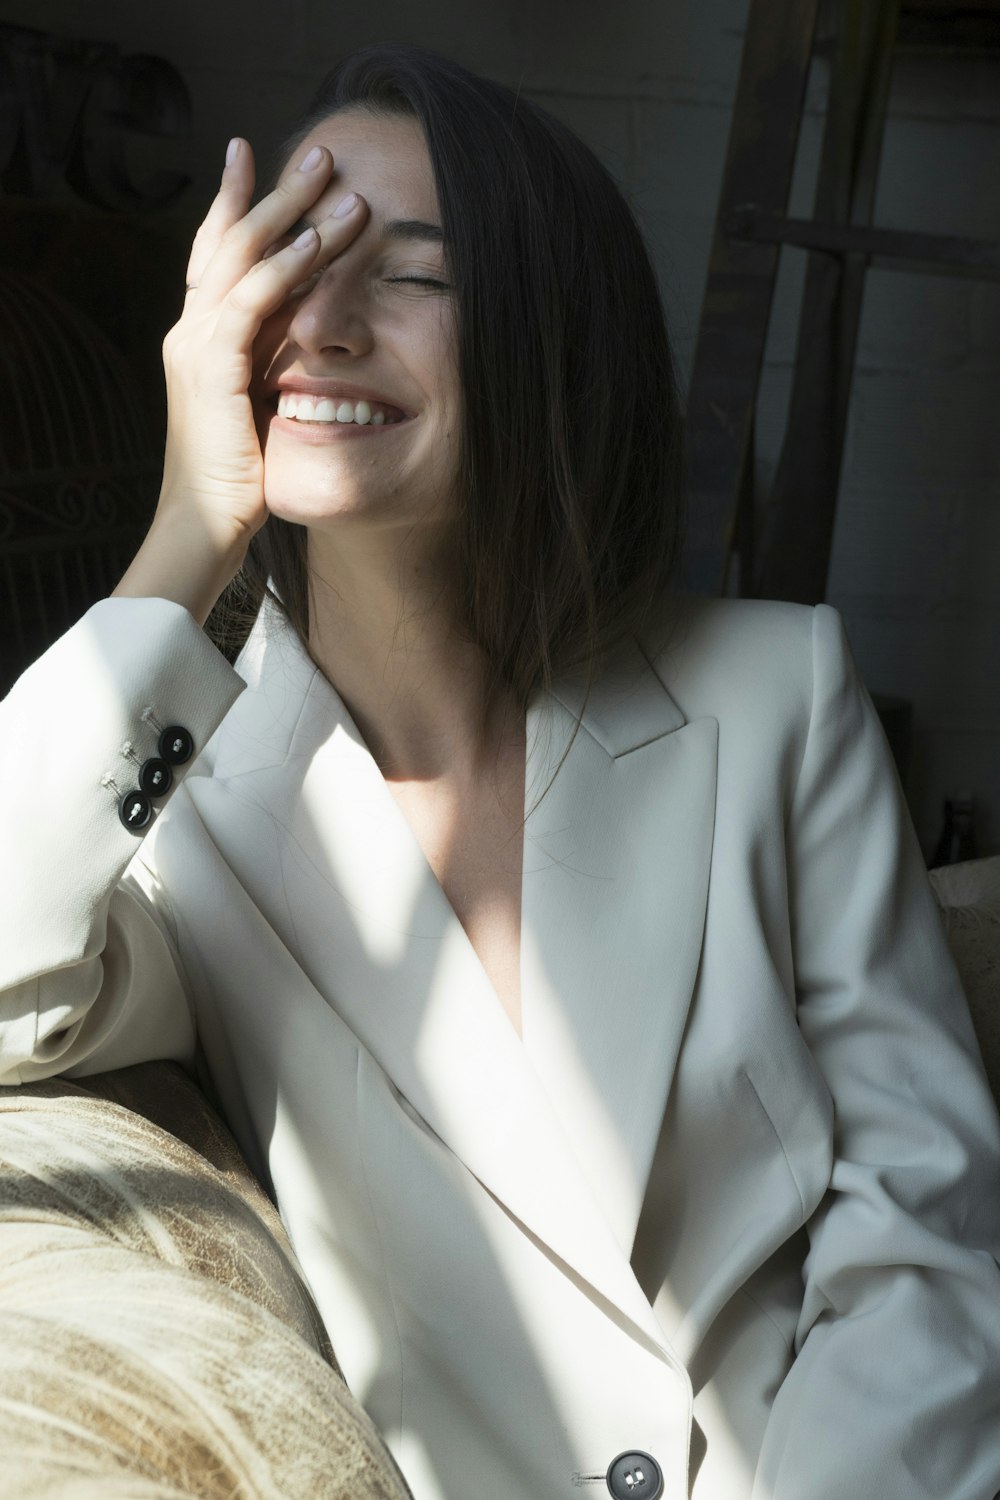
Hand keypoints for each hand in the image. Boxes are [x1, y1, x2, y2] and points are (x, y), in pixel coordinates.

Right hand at [115, 137, 368, 623]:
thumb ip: (273, 366)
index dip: (239, 204)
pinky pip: (249, 302)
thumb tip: (311, 337)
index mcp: (201, 339)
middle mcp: (190, 331)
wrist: (203, 529)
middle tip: (317, 151)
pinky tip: (316, 243)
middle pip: (228, 239)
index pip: (218, 255)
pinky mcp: (209, 370)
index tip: (259, 158)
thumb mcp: (262, 409)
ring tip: (335, 181)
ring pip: (242, 259)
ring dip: (292, 216)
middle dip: (273, 192)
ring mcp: (194, 347)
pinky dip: (284, 268)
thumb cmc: (238, 481)